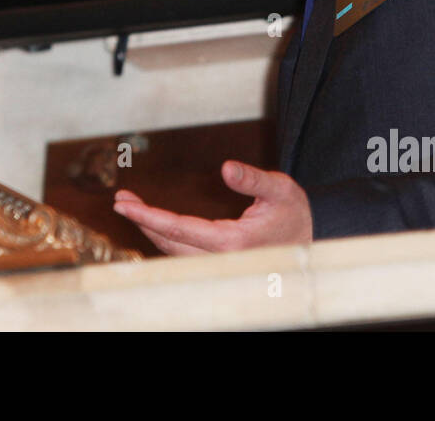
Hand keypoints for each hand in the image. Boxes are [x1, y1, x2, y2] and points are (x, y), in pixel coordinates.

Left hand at [112, 160, 312, 254]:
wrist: (313, 243)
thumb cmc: (296, 215)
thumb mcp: (281, 190)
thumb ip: (253, 179)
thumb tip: (225, 168)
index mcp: (233, 242)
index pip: (179, 229)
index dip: (149, 217)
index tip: (126, 206)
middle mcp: (222, 259)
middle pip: (170, 243)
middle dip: (142, 222)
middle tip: (121, 201)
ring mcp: (220, 265)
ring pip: (174, 253)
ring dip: (151, 230)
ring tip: (131, 207)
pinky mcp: (220, 264)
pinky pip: (184, 255)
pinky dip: (165, 238)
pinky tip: (154, 224)